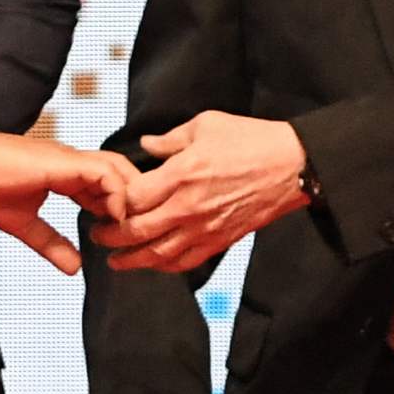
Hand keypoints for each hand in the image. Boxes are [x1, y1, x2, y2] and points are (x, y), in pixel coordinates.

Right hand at [0, 129, 134, 276]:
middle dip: (134, 198)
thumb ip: (51, 243)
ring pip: (119, 169)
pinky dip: (115, 194)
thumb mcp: (23, 225)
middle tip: (134, 230)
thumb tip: (76, 269)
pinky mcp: (63, 162)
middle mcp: (72, 161)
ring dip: (129, 197)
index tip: (117, 235)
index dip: (118, 208)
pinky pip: (104, 174)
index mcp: (64, 173)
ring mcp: (69, 159)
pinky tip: (112, 217)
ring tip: (126, 226)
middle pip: (122, 171)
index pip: (107, 183)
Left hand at [87, 110, 309, 274]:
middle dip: (111, 237)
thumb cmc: (252, 140)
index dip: (113, 202)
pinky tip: (154, 264)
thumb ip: (169, 140)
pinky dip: (166, 266)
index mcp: (181, 175)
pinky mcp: (223, 240)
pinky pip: (187, 261)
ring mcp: (206, 228)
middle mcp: (188, 207)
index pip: (132, 198)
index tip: (103, 201)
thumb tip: (145, 145)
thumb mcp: (205, 126)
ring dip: (132, 260)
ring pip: (159, 254)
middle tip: (97, 236)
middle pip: (138, 231)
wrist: (296, 165)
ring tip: (116, 261)